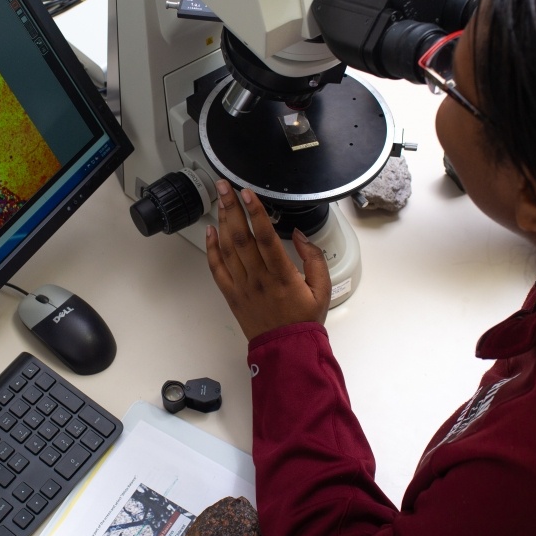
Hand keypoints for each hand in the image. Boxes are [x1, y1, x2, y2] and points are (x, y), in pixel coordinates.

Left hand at [205, 180, 330, 340]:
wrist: (286, 349)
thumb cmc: (305, 319)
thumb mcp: (324, 289)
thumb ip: (315, 259)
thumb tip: (301, 235)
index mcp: (282, 275)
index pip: (265, 238)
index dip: (255, 213)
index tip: (248, 194)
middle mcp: (259, 278)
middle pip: (241, 237)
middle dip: (232, 208)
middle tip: (225, 186)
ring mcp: (242, 286)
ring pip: (228, 249)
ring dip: (223, 221)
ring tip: (219, 199)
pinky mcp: (231, 294)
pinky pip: (218, 268)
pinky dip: (212, 248)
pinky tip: (211, 230)